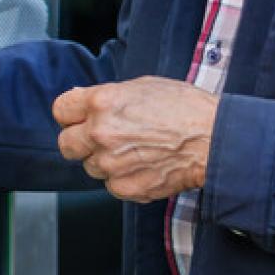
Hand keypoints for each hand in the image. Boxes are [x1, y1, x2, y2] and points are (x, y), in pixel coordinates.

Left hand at [53, 77, 218, 202]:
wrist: (214, 140)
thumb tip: (85, 103)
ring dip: (105, 160)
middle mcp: (101, 133)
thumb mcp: (143, 86)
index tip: (79, 117)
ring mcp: (111, 164)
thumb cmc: (186, 109)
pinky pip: (111, 185)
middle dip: (80, 141)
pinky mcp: (125, 188)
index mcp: (103, 102)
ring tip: (135, 150)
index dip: (71, 113)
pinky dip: (123, 178)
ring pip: (90, 167)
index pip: (61, 110)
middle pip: (66, 144)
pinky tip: (144, 165)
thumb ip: (108, 96)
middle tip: (102, 138)